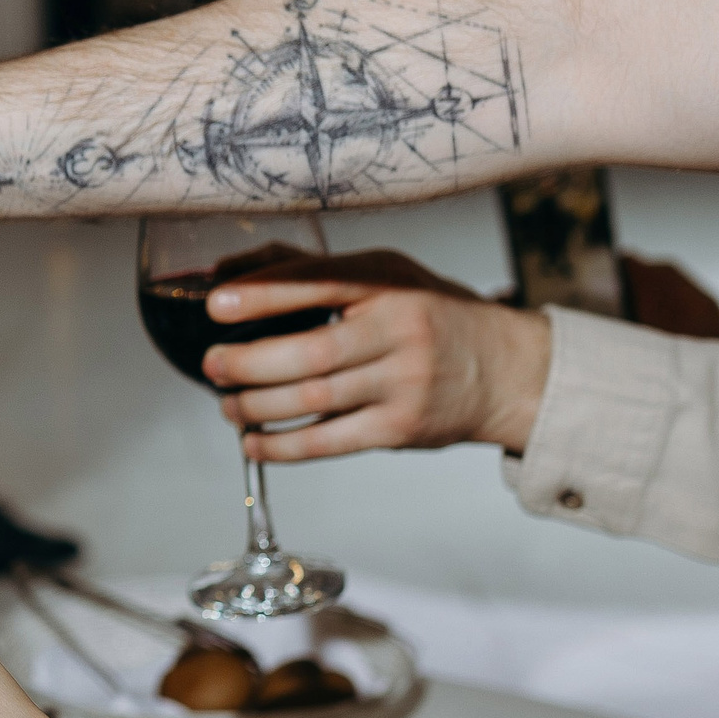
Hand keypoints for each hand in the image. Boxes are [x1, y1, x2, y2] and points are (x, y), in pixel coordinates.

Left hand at [201, 251, 551, 459]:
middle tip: (213, 364)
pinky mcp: (401, 428)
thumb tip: (226, 273)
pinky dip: (282, 446)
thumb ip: (309, 270)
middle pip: (311, 351)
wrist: (505, 370)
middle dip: (249, 362)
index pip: (321, 283)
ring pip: (314, 398)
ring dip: (256, 406)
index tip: (217, 304)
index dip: (265, 294)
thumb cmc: (428, 315)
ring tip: (227, 404)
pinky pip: (329, 442)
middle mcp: (399, 331)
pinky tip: (252, 442)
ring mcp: (403, 383)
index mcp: (388, 284)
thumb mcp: (384, 275)